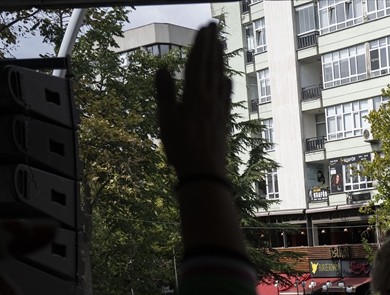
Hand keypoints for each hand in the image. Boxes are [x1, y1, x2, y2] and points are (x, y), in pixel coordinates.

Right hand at [155, 23, 230, 179]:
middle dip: (213, 45)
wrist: (205, 173)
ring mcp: (218, 110)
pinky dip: (226, 84)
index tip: (204, 27)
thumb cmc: (182, 148)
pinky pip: (225, 97)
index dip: (201, 44)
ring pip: (220, 78)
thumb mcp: (166, 120)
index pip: (198, 62)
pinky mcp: (223, 121)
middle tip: (215, 27)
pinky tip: (227, 79)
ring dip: (220, 60)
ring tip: (221, 44)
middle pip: (212, 66)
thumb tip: (162, 69)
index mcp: (195, 95)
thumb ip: (164, 93)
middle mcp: (210, 99)